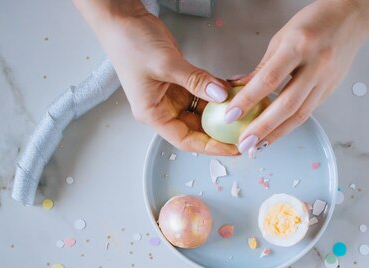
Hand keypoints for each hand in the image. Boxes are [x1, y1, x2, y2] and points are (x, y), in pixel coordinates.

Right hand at [73, 0, 238, 155]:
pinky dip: (218, 92)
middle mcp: (163, 109)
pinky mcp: (180, 82)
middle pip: (197, 129)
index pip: (186, 140)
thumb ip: (195, 80)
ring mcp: (172, 96)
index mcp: (153, 114)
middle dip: (221, 131)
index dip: (211, 147)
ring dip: (222, 111)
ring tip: (245, 111)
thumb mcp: (166, 63)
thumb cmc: (130, 43)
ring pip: (203, 112)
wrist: (123, 19)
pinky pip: (203, 93)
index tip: (233, 148)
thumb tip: (221, 96)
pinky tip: (234, 90)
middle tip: (245, 131)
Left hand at [227, 0, 368, 155]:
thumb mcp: (281, 38)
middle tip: (245, 143)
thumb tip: (238, 87)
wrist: (351, 16)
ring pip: (300, 114)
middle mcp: (315, 65)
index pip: (269, 80)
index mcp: (299, 46)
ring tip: (258, 146)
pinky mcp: (331, 90)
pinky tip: (276, 132)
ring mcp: (326, 79)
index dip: (248, 100)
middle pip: (287, 105)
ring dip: (277, 134)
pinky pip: (308, 111)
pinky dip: (290, 124)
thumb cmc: (315, 21)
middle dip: (263, 128)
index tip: (231, 115)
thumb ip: (261, 67)